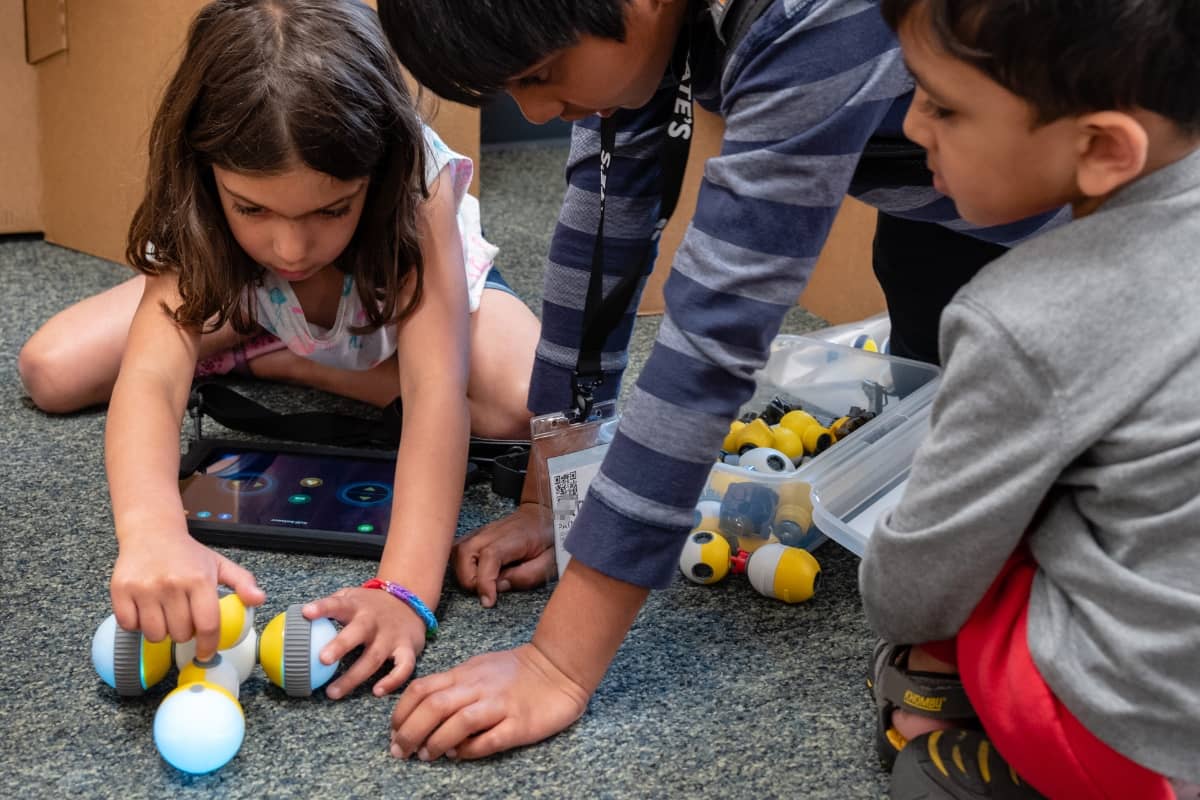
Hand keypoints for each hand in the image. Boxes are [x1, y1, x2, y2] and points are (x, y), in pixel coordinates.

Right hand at [111, 531, 264, 660]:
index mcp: (199, 579)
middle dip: (184, 633)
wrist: (151, 532)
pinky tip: (145, 610)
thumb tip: (259, 599)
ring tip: (165, 614)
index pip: (207, 625)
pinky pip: (130, 626)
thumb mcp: (219, 564)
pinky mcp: (121, 590)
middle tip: (183, 619)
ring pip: (155, 634)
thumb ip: (242, 582)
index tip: (206, 653)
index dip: (208, 645)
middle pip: (180, 634)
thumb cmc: (187, 554)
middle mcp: (172, 584)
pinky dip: (137, 624)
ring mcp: (144, 588)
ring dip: (161, 631)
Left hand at [303, 587, 428, 699]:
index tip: (305, 613)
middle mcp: (374, 620)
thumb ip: (329, 606)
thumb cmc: (370, 605)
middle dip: (341, 645)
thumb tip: (292, 620)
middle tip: (322, 659)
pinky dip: (392, 680)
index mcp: (356, 606)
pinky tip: (377, 691)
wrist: (410, 601)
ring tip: (332, 692)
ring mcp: (392, 636)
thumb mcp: (351, 597)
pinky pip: (403, 667)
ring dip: (354, 676)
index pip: (337, 604)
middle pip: (358, 632)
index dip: (322, 608)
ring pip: (374, 657)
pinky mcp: (408, 648)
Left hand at [390, 642, 589, 760]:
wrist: (560, 667)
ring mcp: (500, 705)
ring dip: (436, 742)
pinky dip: (469, 750)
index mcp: (465, 674)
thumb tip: (427, 718)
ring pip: (458, 722)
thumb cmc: (517, 672)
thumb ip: (454, 687)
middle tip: (400, 751)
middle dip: (410, 731)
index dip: (401, 712)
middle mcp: (479, 688)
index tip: (394, 732)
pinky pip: (489, 739)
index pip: (422, 689)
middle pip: (434, 706)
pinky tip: (460, 755)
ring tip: (426, 756)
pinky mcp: (520, 724)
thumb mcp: (479, 669)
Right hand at [452, 503, 555, 606]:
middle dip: (469, 579)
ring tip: (480, 584)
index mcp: (513, 537)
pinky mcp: (476, 535)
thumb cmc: (547, 541)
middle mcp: (492, 532)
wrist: (542, 516)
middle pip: (465, 552)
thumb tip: (501, 586)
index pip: (490, 556)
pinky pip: (458, 549)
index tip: (488, 601)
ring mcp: (481, 531)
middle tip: (485, 593)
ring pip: (457, 551)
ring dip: (462, 573)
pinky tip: (473, 574)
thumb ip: (528, 575)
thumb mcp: (549, 561)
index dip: (485, 581)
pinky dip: (459, 565)